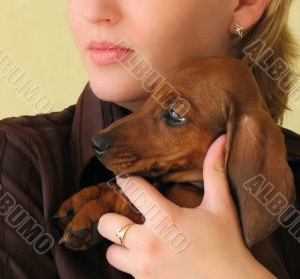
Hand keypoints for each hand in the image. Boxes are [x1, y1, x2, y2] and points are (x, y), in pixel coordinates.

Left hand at [98, 135, 275, 278]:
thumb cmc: (228, 245)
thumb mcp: (221, 206)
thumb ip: (215, 171)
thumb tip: (220, 138)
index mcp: (165, 219)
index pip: (131, 188)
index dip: (127, 180)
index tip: (128, 179)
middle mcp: (148, 244)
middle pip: (107, 224)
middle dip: (114, 218)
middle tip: (129, 215)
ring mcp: (144, 269)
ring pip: (111, 252)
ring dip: (120, 245)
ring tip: (137, 239)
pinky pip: (125, 271)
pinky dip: (132, 263)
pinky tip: (151, 257)